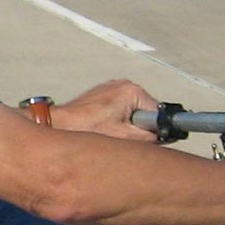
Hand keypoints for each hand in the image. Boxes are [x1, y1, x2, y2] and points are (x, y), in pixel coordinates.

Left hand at [44, 79, 161, 141]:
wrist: (58, 124)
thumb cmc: (86, 128)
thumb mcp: (125, 137)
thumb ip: (150, 136)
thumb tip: (166, 137)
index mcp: (132, 90)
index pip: (157, 112)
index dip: (155, 129)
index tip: (148, 139)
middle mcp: (123, 84)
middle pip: (145, 112)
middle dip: (139, 127)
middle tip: (124, 138)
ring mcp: (112, 88)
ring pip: (132, 112)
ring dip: (127, 125)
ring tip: (110, 133)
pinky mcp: (102, 95)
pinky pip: (119, 110)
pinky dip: (116, 121)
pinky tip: (103, 129)